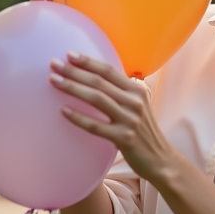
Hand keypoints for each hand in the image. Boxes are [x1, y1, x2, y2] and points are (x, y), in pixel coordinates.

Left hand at [50, 52, 173, 183]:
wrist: (160, 159)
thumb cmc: (144, 131)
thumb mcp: (139, 106)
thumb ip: (123, 92)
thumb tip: (97, 78)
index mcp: (137, 90)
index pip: (109, 71)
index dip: (88, 61)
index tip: (69, 54)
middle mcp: (134, 102)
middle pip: (99, 81)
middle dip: (74, 71)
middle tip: (54, 65)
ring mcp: (129, 120)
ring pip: (96, 98)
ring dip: (73, 87)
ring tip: (54, 81)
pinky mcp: (123, 138)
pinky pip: (95, 126)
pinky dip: (78, 117)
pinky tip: (63, 111)